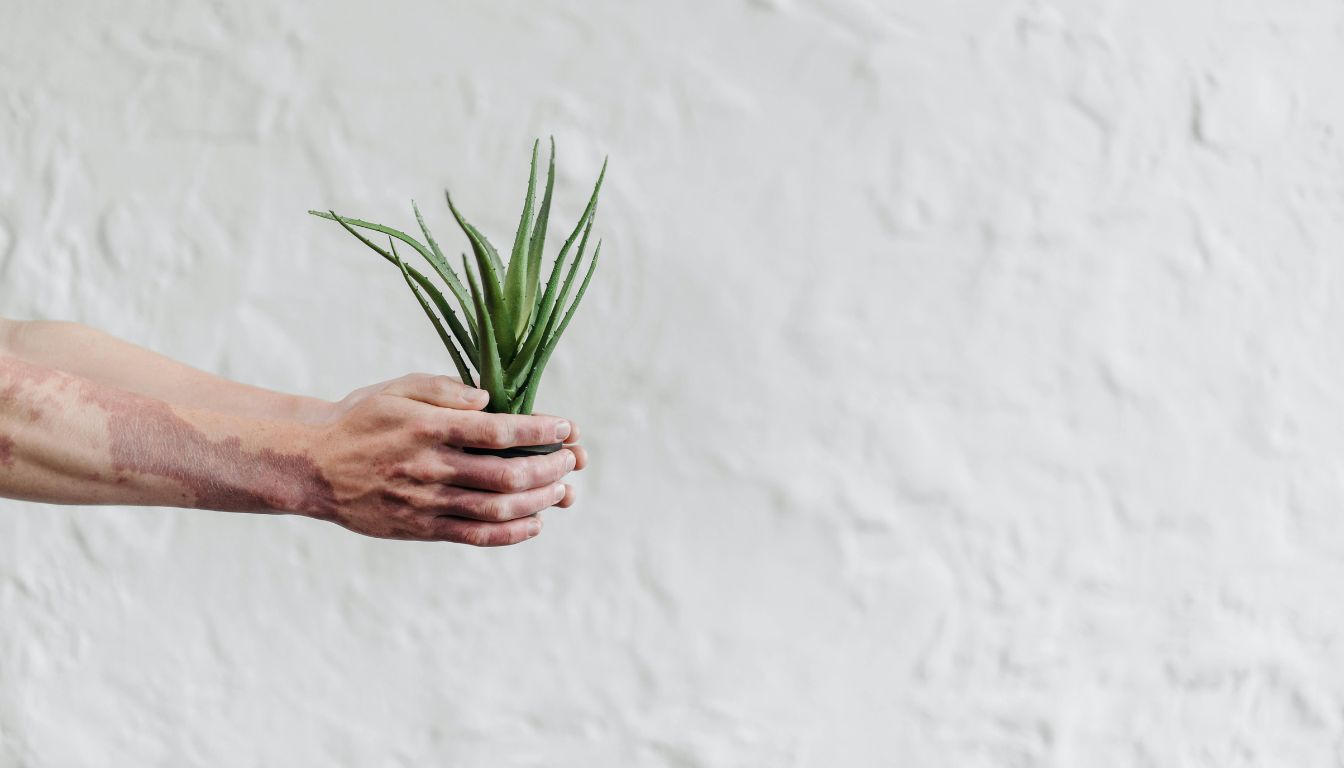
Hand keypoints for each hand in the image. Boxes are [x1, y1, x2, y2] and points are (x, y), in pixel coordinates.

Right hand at [296, 374, 584, 544]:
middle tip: (572, 459)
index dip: (540, 430)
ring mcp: (426, 502)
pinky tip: (536, 522)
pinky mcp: (422, 529)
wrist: (313, 467)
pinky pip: (476, 536)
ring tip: (563, 489)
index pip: (498, 430)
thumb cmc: (362, 420)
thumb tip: (488, 398)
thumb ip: (444, 390)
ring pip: (497, 508)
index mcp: (428, 427)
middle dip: (549, 467)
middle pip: (506, 473)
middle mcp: (430, 467)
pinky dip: (513, 532)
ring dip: (539, 500)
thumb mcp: (398, 389)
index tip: (566, 428)